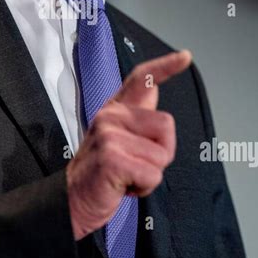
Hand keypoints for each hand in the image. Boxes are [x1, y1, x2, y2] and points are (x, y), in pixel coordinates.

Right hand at [66, 49, 191, 239]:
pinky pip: (152, 174)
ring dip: (150, 173)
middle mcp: (111, 115)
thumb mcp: (117, 139)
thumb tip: (153, 90)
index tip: (185, 56)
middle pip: (167, 125)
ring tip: (126, 176)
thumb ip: (136, 116)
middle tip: (134, 165)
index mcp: (114, 109)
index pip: (142, 79)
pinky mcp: (111, 157)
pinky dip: (143, 188)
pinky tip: (122, 186)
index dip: (166, 66)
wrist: (72, 201)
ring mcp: (109, 134)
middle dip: (160, 153)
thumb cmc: (101, 173)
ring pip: (162, 154)